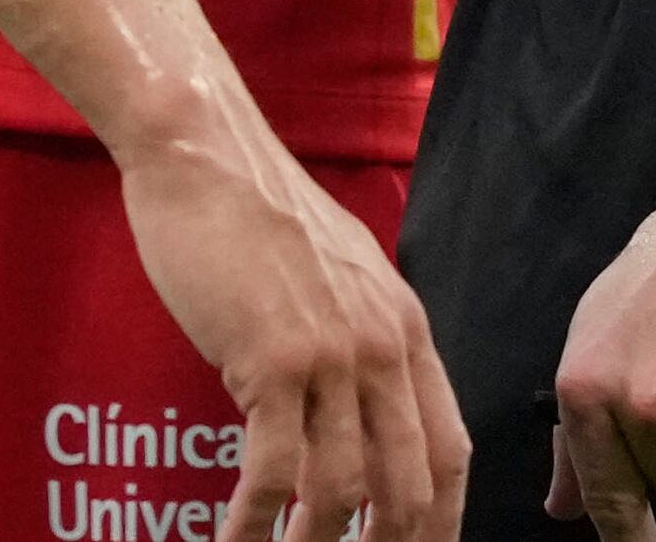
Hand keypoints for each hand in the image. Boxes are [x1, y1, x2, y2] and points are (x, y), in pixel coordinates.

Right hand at [116, 108, 468, 541]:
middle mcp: (381, 348)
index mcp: (405, 328)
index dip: (441, 516)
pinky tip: (236, 539)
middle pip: (409, 485)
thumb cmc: (258, 209)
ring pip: (343, 489)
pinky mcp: (272, 361)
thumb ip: (363, 330)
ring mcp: (331, 357)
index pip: (449, 449)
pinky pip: (275, 471)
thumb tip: (361, 395)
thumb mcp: (342, 269)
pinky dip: (257, 522)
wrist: (206, 153)